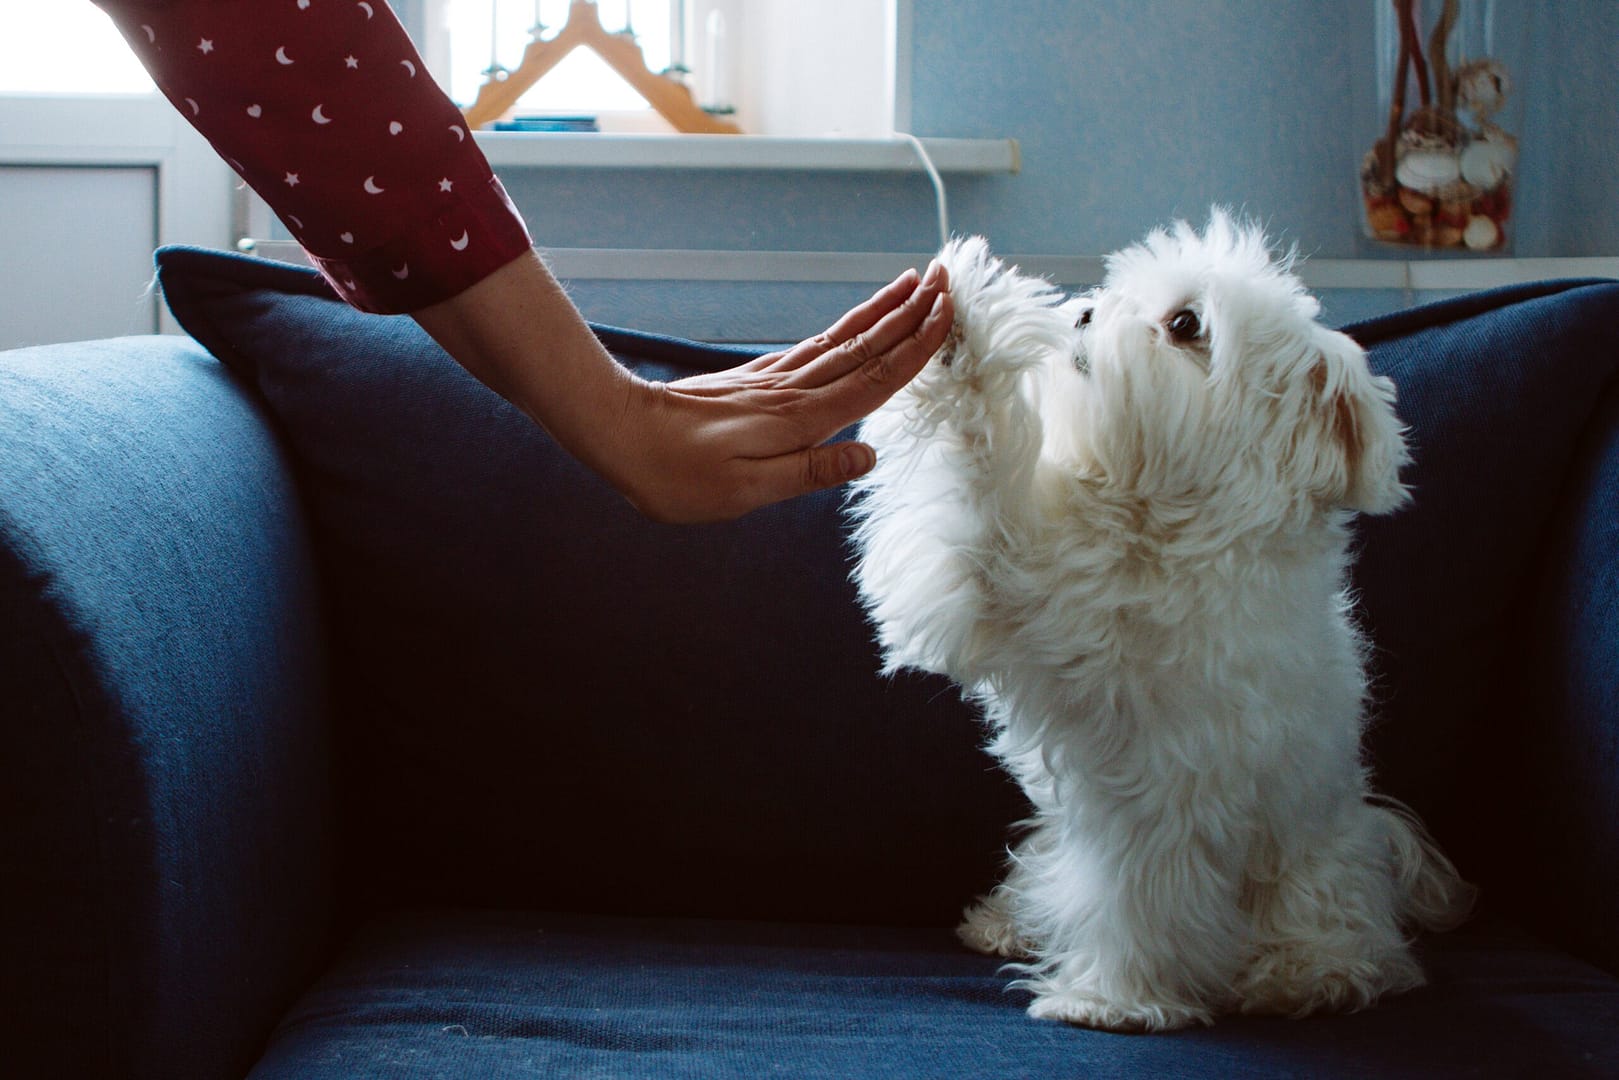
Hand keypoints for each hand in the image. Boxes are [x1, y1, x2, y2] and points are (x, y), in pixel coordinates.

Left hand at [612, 261, 952, 521]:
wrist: (621, 437)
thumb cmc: (678, 476)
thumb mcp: (746, 490)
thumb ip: (810, 471)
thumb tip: (868, 456)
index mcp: (799, 419)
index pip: (874, 377)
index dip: (915, 347)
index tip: (948, 312)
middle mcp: (794, 391)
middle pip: (865, 346)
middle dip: (910, 313)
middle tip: (946, 279)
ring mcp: (775, 382)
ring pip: (842, 340)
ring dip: (882, 312)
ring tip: (913, 285)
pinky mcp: (756, 381)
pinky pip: (816, 348)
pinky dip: (845, 329)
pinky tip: (855, 324)